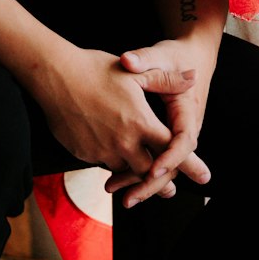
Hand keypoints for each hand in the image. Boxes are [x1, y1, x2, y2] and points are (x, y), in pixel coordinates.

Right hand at [27, 44, 196, 181]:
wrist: (55, 76)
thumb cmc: (95, 69)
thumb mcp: (135, 72)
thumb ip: (166, 80)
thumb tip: (193, 77)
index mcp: (139, 122)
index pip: (171, 149)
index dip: (189, 164)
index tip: (204, 177)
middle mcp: (123, 142)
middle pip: (149, 171)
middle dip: (162, 182)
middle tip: (170, 190)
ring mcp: (101, 150)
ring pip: (125, 170)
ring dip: (135, 172)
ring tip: (142, 176)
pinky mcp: (83, 153)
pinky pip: (103, 163)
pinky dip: (112, 162)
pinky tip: (113, 154)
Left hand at [107, 37, 215, 206]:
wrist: (190, 57)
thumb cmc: (175, 56)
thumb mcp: (161, 55)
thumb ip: (144, 59)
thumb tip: (127, 60)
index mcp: (186, 111)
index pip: (183, 142)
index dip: (168, 159)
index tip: (151, 171)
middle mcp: (184, 129)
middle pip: (171, 164)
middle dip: (151, 183)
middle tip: (128, 197)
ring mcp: (174, 135)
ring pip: (161, 166)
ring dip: (138, 180)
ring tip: (111, 189)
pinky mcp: (164, 136)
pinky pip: (153, 158)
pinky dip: (135, 169)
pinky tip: (113, 176)